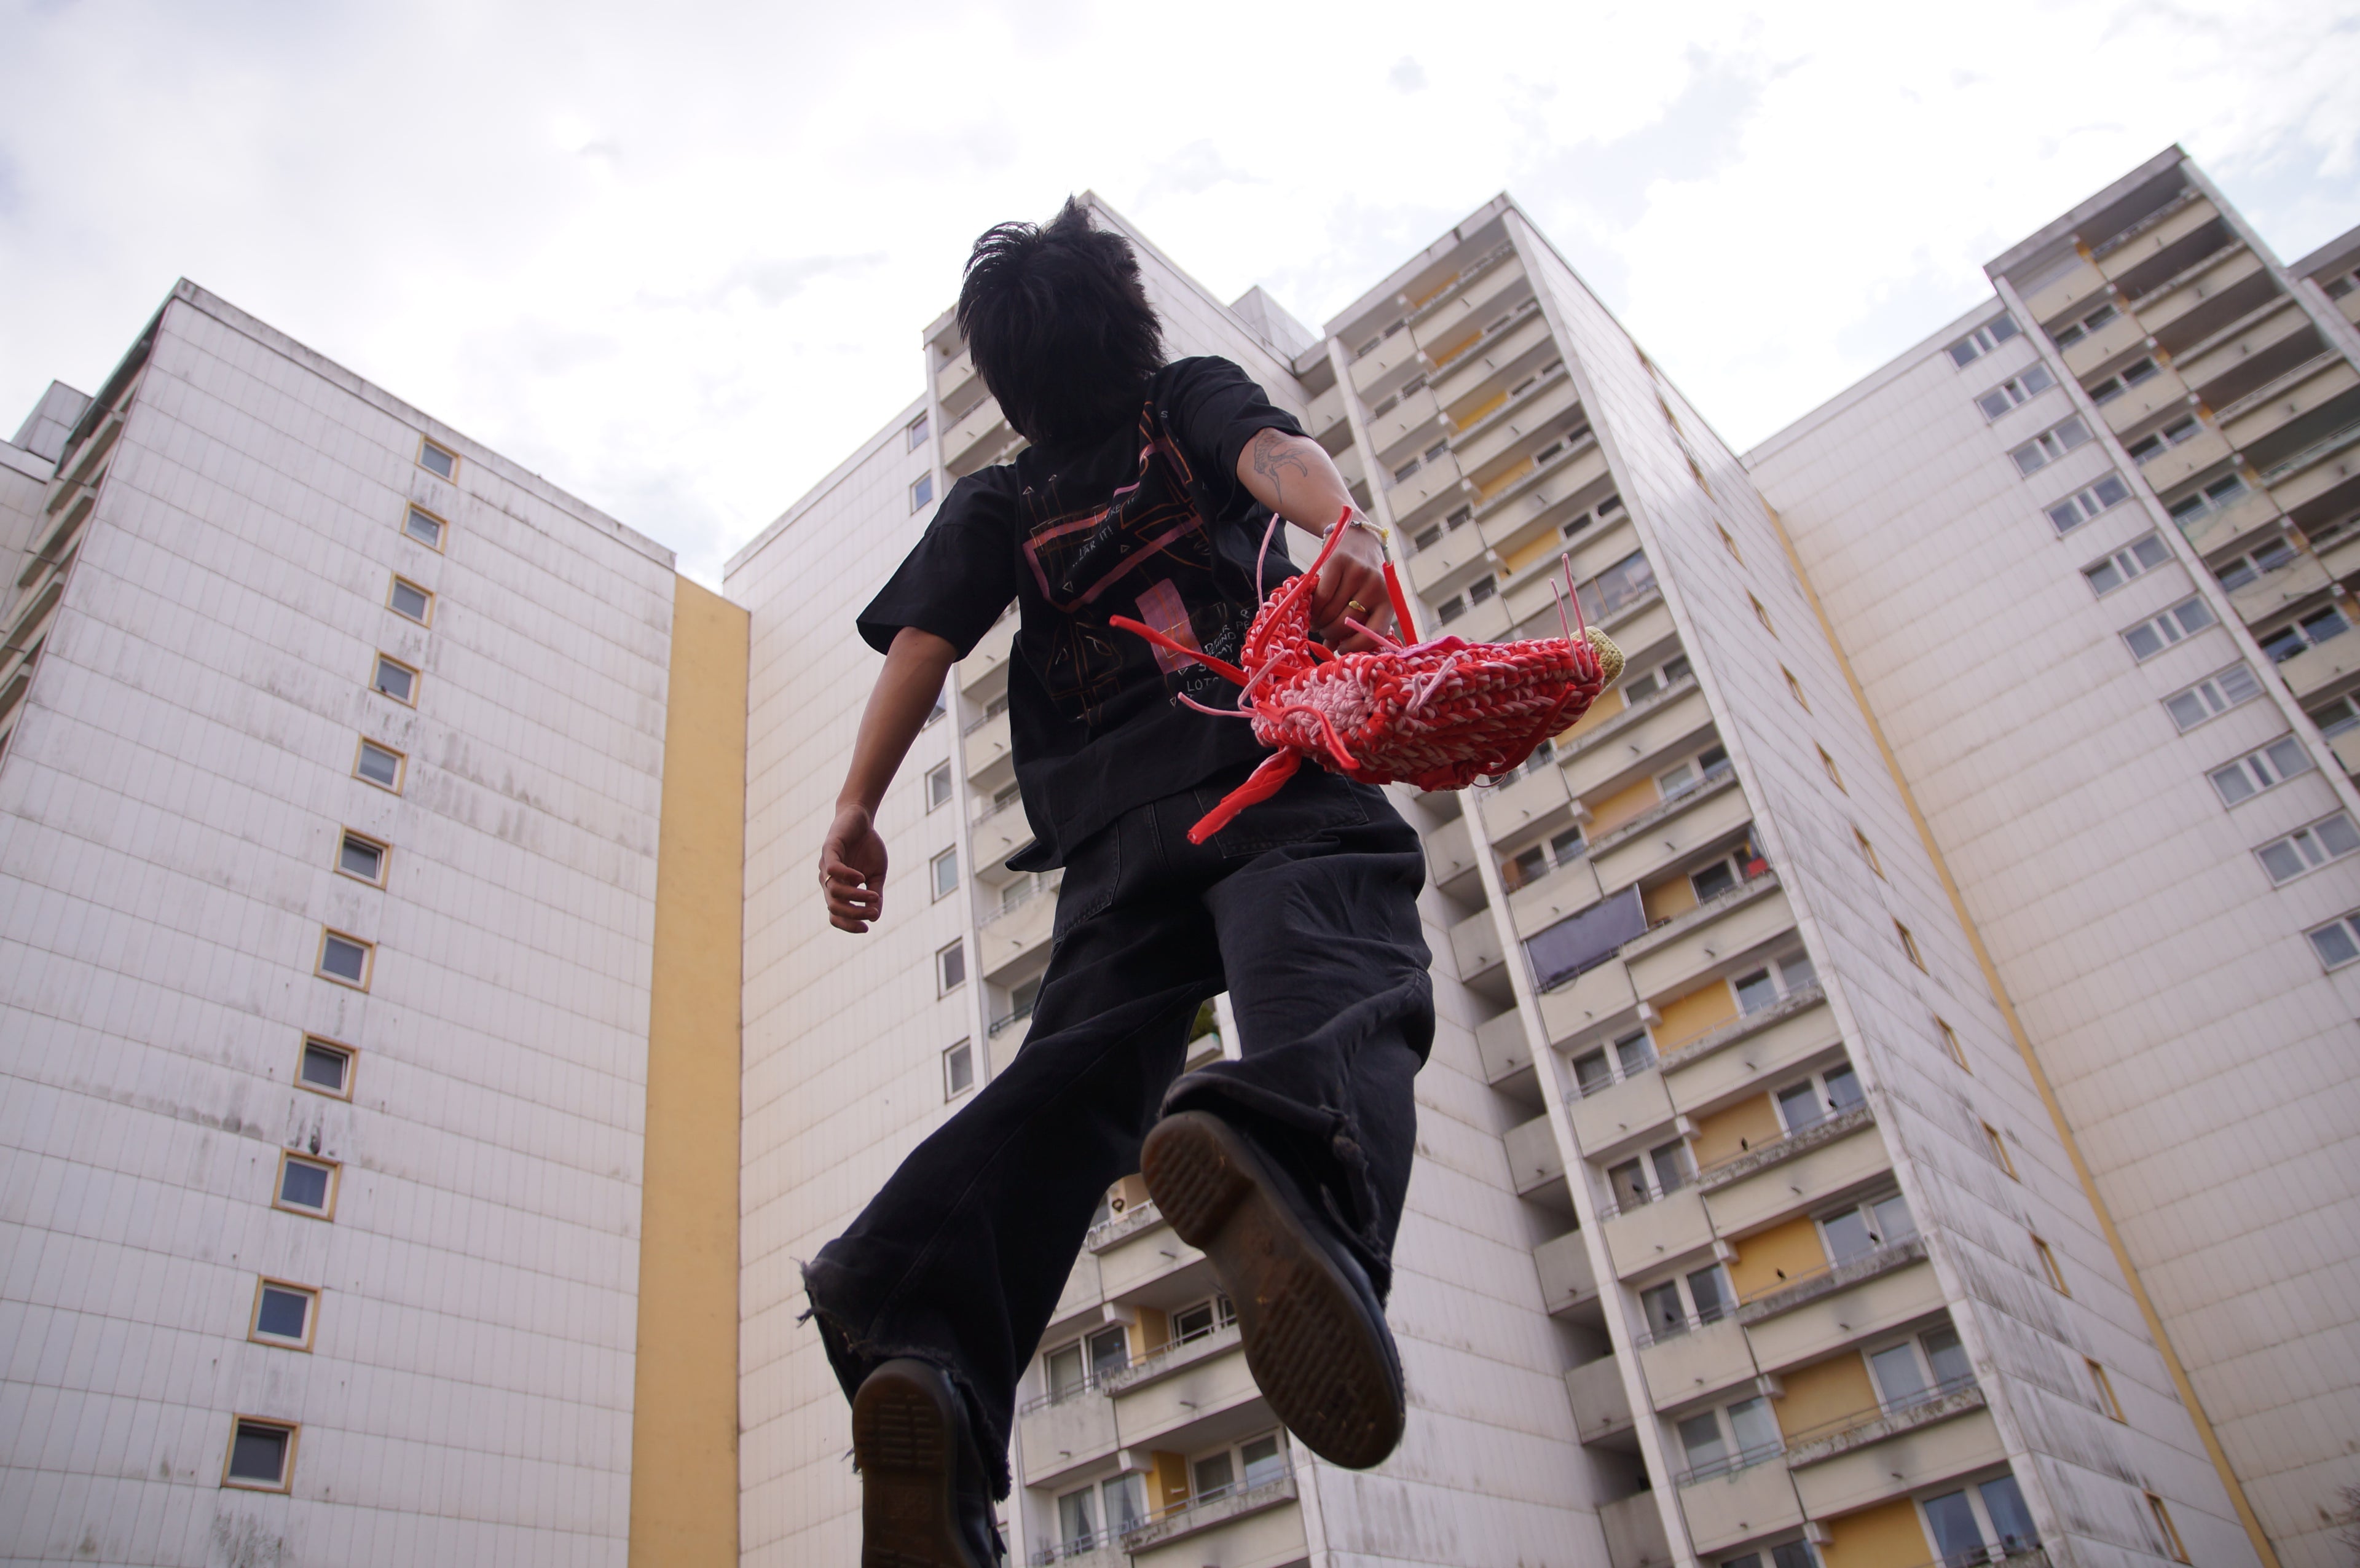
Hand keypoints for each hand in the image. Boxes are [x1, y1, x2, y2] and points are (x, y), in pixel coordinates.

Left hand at [820, 803, 887, 932]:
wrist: (861, 818)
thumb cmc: (867, 847)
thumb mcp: (877, 874)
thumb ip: (875, 895)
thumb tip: (875, 917)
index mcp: (837, 889)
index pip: (835, 915)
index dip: (848, 925)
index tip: (866, 929)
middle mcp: (827, 880)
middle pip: (834, 907)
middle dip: (854, 914)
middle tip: (873, 912)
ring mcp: (826, 865)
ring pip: (834, 891)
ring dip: (855, 897)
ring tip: (873, 896)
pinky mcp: (829, 849)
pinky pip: (833, 869)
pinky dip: (847, 877)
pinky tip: (861, 878)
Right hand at [1309, 520, 1392, 652]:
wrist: (1356, 536)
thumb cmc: (1361, 576)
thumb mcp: (1365, 598)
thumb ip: (1353, 623)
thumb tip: (1333, 649)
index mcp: (1388, 600)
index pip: (1375, 633)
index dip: (1356, 646)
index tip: (1340, 649)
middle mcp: (1376, 586)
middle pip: (1348, 622)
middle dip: (1330, 633)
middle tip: (1322, 632)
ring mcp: (1358, 573)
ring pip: (1333, 610)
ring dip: (1320, 621)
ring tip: (1316, 621)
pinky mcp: (1340, 562)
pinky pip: (1322, 595)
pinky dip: (1315, 606)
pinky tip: (1313, 608)